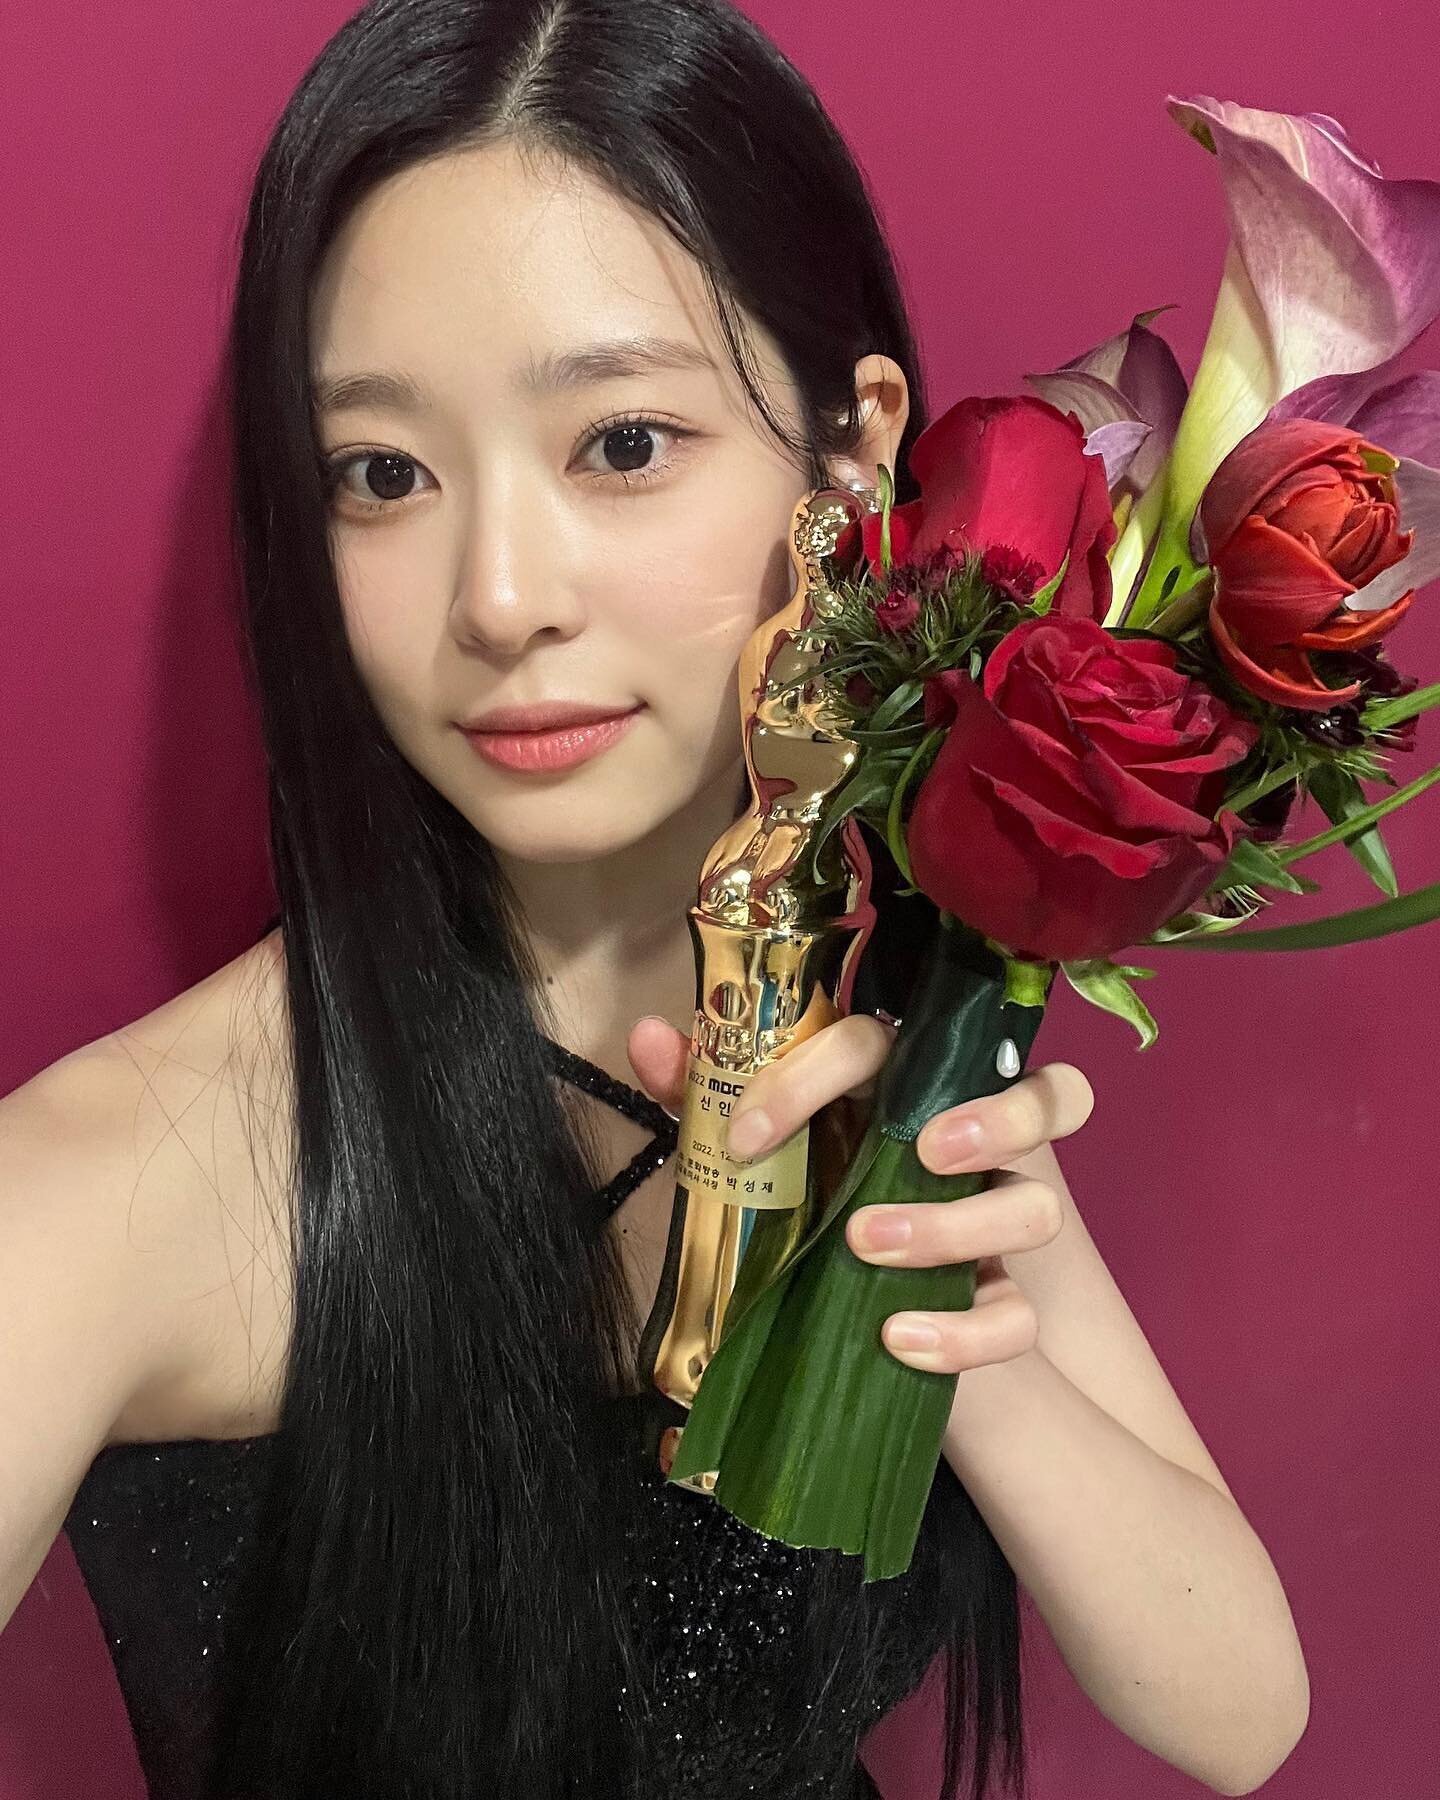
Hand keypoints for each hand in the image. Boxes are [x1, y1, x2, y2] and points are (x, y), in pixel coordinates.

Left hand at [626, 1011, 1093, 1373]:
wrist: (862, 1325)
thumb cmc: (812, 1201)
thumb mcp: (758, 1150)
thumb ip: (706, 1090)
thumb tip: (647, 1036)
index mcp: (910, 1085)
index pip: (887, 1044)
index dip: (815, 1076)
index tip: (747, 1136)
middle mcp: (976, 1141)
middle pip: (1047, 1098)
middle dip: (994, 1120)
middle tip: (922, 1152)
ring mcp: (1001, 1222)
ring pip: (1040, 1209)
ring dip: (958, 1225)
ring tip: (867, 1246)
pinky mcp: (1008, 1308)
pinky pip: (1021, 1320)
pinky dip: (967, 1332)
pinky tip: (899, 1340)